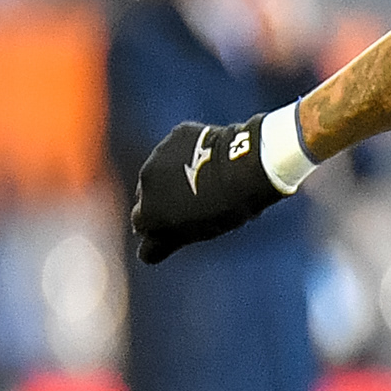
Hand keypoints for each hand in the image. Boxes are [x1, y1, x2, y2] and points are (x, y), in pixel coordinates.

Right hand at [127, 116, 296, 264]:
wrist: (248, 167)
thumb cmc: (228, 207)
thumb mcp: (198, 230)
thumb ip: (169, 240)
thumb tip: (146, 254)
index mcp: (149, 214)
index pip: (143, 226)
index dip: (157, 229)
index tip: (168, 231)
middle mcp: (145, 184)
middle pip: (146, 198)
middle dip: (160, 203)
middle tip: (186, 205)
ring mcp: (158, 156)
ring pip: (161, 170)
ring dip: (172, 177)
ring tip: (201, 181)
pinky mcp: (176, 136)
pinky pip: (178, 148)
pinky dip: (188, 154)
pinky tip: (209, 158)